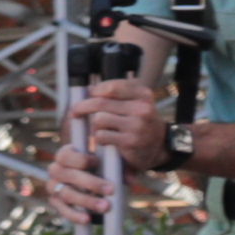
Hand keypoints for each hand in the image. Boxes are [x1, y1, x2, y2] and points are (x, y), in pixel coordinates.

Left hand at [53, 79, 170, 210]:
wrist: (159, 147)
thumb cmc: (140, 122)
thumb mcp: (135, 104)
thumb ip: (116, 96)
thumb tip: (87, 89)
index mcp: (143, 94)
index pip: (111, 87)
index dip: (95, 91)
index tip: (90, 95)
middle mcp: (142, 108)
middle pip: (100, 103)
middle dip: (82, 107)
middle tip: (74, 112)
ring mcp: (137, 125)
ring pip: (99, 119)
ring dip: (95, 126)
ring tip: (102, 130)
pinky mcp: (130, 141)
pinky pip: (102, 136)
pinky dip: (100, 139)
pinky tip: (107, 141)